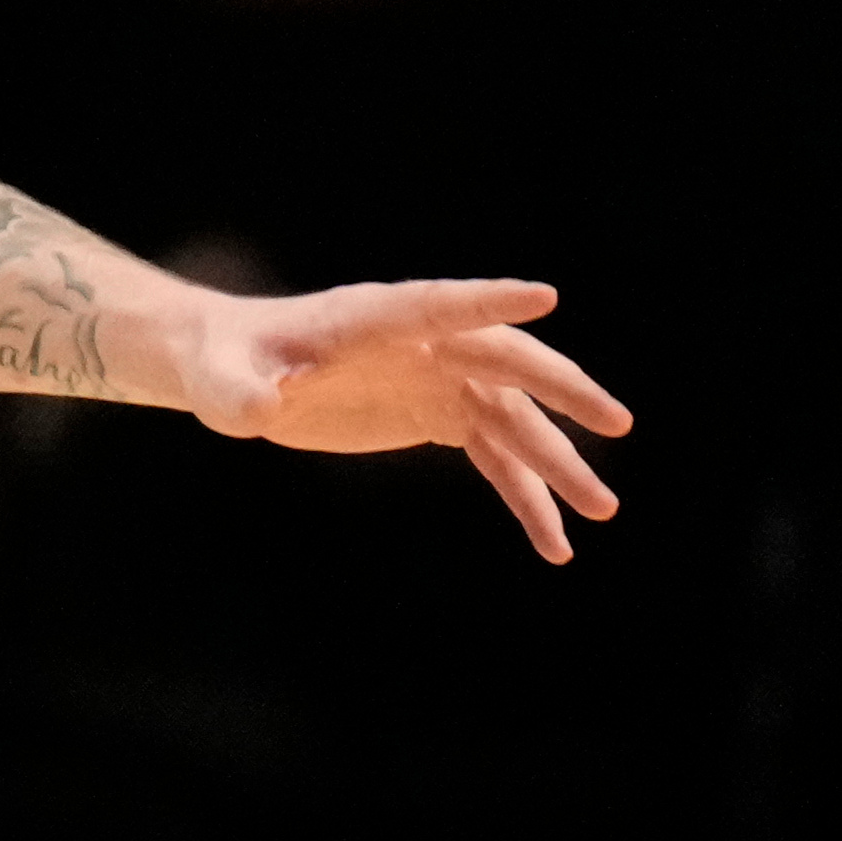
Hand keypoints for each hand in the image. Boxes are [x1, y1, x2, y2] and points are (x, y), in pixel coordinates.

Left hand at [170, 277, 633, 560]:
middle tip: (616, 425)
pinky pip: (493, 454)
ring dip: (556, 464)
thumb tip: (259, 406)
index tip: (546, 298)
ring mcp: (437, 379)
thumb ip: (243, 391)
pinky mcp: (435, 414)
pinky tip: (551, 542)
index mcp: (376, 319)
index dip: (489, 301)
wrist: (235, 373)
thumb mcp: (225, 383)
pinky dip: (523, 494)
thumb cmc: (225, 367)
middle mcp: (422, 344)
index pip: (440, 306)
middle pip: (506, 362)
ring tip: (601, 512)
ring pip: (512, 420)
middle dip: (561, 393)